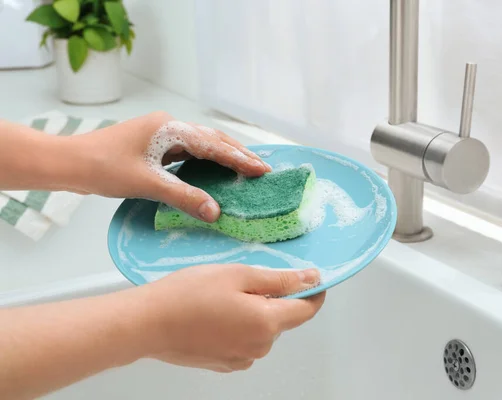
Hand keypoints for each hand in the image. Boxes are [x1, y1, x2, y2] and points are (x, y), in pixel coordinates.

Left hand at [71, 111, 270, 221]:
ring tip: (244, 167)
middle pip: (212, 138)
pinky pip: (188, 150)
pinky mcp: (153, 143)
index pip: (213, 144)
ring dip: (223, 154)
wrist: (69, 162)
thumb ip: (183, 197)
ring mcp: (160, 133)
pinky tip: (213, 169)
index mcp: (169, 128)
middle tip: (261, 168)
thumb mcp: (147, 184)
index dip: (239, 158)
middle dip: (237, 153)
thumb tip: (215, 212)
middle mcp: (168, 125)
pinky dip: (205, 159)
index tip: (262, 169)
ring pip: (200, 142)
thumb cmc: (103, 168)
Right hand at [136, 264, 324, 371]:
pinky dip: (238, 326)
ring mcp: (241, 358)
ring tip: (223, 296)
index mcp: (267, 322)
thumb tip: (311, 279)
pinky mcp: (224, 364)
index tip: (311, 278)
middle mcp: (259, 346)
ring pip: (262, 330)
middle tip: (244, 279)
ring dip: (254, 312)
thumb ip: (279, 279)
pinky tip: (215, 314)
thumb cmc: (187, 295)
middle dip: (273, 298)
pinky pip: (244, 342)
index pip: (307, 310)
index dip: (314, 292)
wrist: (147, 323)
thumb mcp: (238, 275)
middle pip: (282, 319)